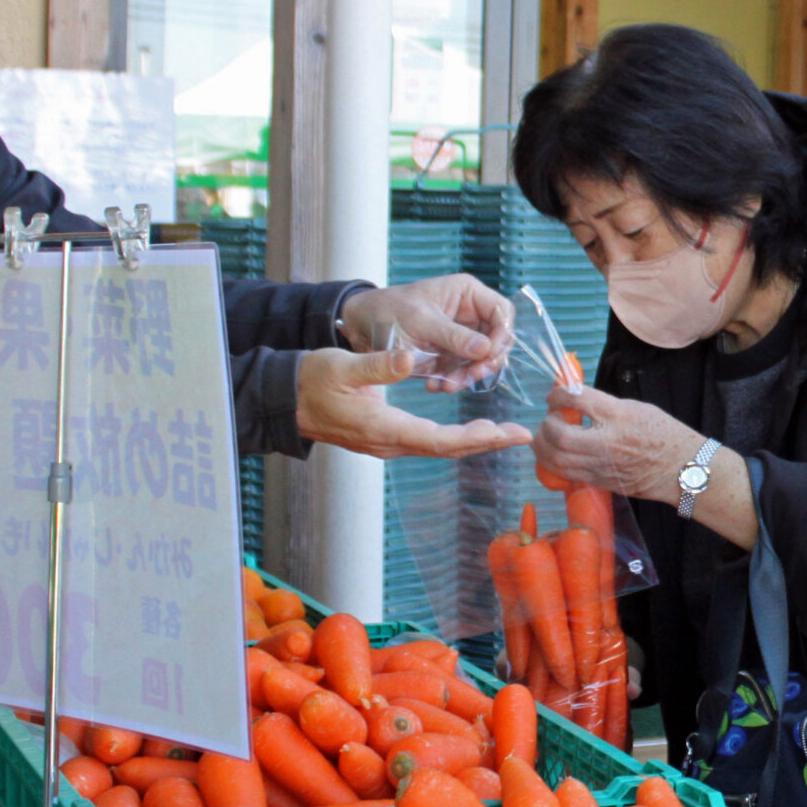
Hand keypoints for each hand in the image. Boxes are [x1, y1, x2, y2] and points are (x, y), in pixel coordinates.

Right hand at [296, 348, 533, 458]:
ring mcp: (386, 445)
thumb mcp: (342, 366)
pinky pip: (428, 443)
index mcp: (384, 428)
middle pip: (448, 449)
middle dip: (486, 442)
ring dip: (473, 441)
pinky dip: (455, 439)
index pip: (441, 441)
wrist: (284, 399)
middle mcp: (389, 444)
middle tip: (521, 435)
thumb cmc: (311, 380)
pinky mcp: (384, 438)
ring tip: (504, 433)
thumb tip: (407, 357)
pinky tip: (471, 431)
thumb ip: (377, 365)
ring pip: (439, 448)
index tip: (509, 433)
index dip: (478, 438)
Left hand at [338, 275, 514, 391]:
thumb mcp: (419, 321)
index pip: (502, 313)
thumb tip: (485, 349)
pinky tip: (435, 386)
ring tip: (445, 386)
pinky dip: (453, 381)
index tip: (487, 356)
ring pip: (483, 360)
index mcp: (467, 294)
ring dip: (468, 376)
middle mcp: (469, 313)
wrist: (359, 327)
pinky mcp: (451, 355)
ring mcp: (461, 335)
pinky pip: (464, 371)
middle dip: (485, 362)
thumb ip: (453, 336)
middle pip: (497, 340)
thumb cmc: (387, 312)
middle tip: (469, 378)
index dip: (501, 335)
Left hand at [532, 384, 706, 502]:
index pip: (578, 399)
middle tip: (549, 418)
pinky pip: (566, 474)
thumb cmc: (663, 434)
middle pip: (560, 435)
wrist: (681, 468)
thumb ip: (603, 404)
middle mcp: (607, 442)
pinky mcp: (600, 482)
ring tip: (547, 436)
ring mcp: (602, 466)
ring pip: (557, 459)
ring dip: (544, 446)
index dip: (558, 394)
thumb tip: (574, 399)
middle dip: (546, 425)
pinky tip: (556, 453)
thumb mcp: (635, 408)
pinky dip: (553, 462)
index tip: (554, 395)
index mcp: (618, 416)